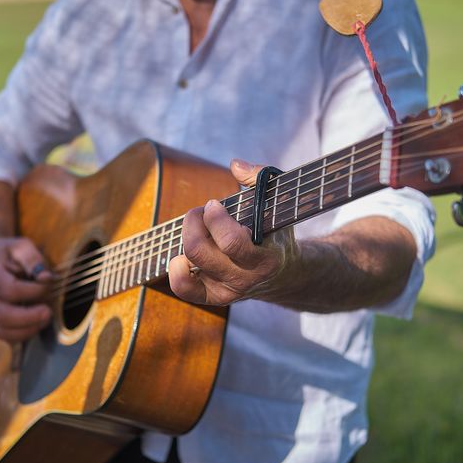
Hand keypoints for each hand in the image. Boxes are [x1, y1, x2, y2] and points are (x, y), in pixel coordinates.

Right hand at [0, 237, 54, 341]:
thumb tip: (46, 278)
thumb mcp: (22, 246)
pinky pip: (5, 336)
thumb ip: (33, 259)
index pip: (9, 290)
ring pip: (2, 331)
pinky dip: (23, 335)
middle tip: (49, 312)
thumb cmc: (11, 253)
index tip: (48, 284)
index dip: (33, 291)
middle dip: (30, 317)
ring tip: (45, 319)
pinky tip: (38, 324)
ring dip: (28, 329)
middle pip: (2, 315)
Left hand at [168, 159, 299, 305]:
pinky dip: (176, 269)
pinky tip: (183, 255)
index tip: (215, 204)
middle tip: (203, 210)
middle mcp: (245, 278)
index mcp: (265, 258)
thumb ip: (261, 179)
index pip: (231, 242)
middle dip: (193, 222)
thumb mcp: (279, 202)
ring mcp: (228, 290)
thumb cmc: (277, 231)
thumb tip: (235, 165)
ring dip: (188, 236)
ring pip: (190, 262)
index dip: (215, 219)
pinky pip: (185, 288)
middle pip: (199, 251)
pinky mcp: (213, 297)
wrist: (285, 273)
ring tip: (199, 226)